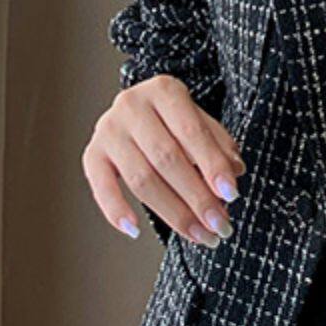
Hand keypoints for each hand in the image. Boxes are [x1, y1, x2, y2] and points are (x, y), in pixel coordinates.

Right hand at [84, 74, 246, 244]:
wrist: (138, 107)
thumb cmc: (176, 120)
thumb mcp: (201, 121)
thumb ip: (219, 146)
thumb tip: (233, 174)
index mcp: (164, 90)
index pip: (192, 131)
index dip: (212, 165)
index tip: (231, 194)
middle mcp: (131, 105)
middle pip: (166, 158)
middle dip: (197, 198)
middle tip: (220, 226)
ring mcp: (108, 130)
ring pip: (141, 179)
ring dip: (173, 213)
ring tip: (199, 235)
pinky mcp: (92, 154)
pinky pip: (101, 187)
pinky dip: (116, 211)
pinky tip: (136, 231)